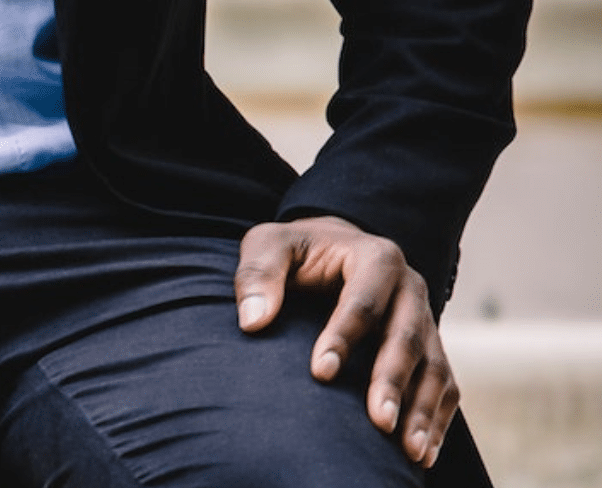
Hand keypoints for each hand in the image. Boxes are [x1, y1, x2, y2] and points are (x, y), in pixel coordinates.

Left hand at [235, 216, 456, 467]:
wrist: (330, 247)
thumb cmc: (295, 251)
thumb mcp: (267, 245)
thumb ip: (257, 274)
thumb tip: (252, 321)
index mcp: (375, 257)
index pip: (363, 301)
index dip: (343, 337)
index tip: (320, 373)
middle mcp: (410, 287)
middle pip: (408, 337)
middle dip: (392, 381)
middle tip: (378, 422)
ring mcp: (424, 317)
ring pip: (435, 366)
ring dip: (423, 409)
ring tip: (410, 450)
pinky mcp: (429, 344)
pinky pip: (444, 383)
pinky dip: (437, 418)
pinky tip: (422, 452)